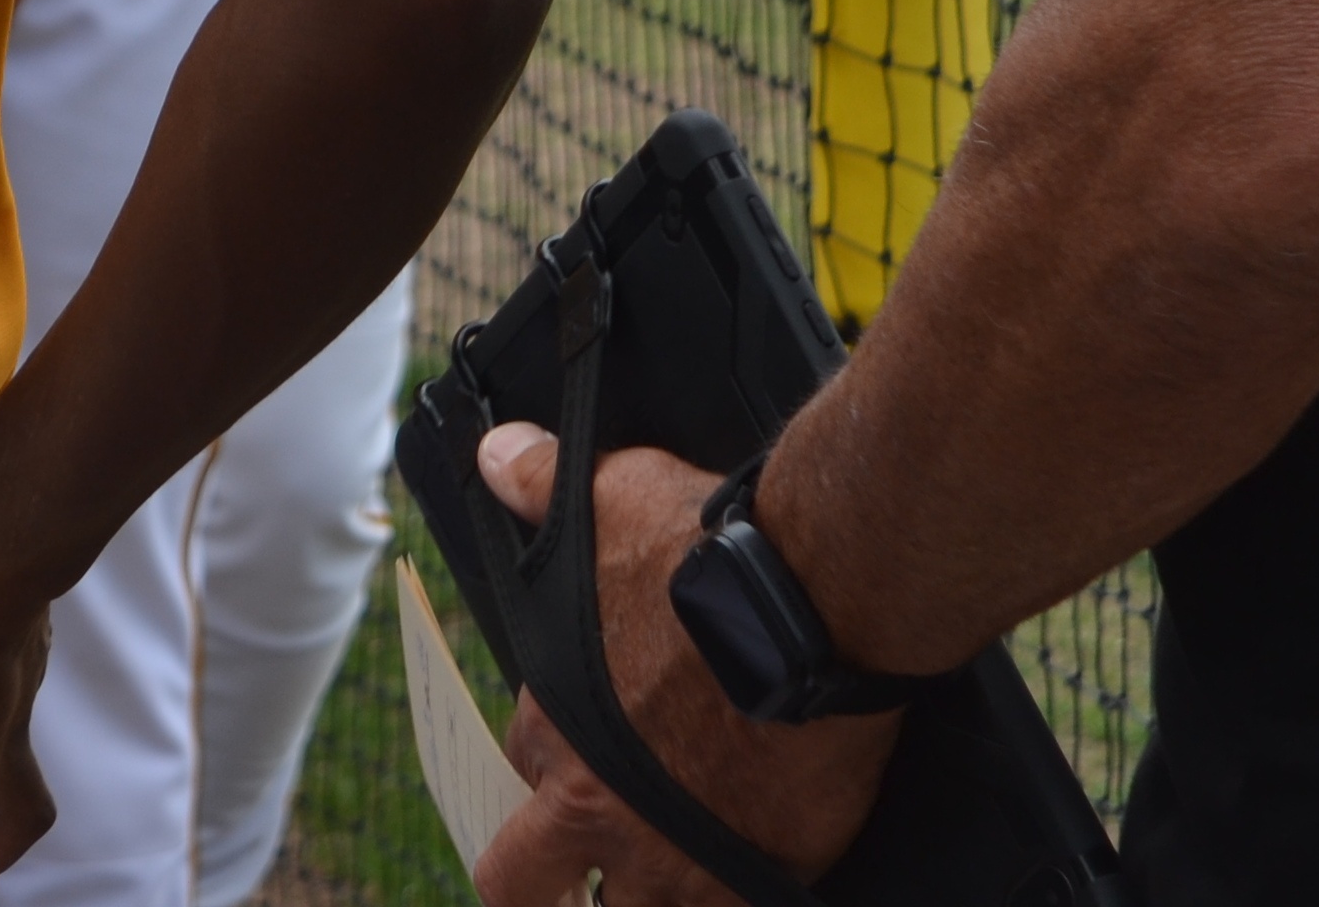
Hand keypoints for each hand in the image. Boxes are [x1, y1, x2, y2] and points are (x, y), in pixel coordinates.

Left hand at [467, 423, 901, 906]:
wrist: (821, 605)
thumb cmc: (710, 550)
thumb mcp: (611, 496)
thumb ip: (545, 485)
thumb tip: (497, 455)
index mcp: (557, 726)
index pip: (523, 764)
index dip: (550, 762)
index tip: (582, 755)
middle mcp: (600, 806)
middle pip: (523, 882)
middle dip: (541, 882)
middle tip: (570, 879)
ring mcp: (679, 855)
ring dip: (642, 900)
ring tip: (669, 878)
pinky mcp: (758, 876)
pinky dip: (730, 903)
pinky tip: (745, 886)